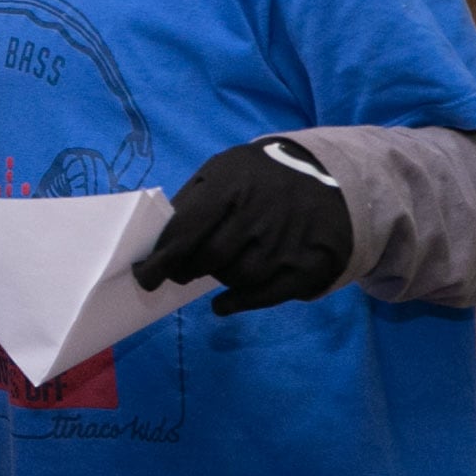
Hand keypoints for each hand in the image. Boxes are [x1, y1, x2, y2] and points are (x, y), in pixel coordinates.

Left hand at [135, 137, 350, 314]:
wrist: (331, 177)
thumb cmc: (259, 176)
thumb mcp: (223, 171)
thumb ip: (192, 202)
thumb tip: (160, 241)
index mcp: (232, 186)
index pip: (186, 230)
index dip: (161, 258)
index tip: (144, 276)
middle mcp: (259, 215)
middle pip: (209, 257)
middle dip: (185, 269)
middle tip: (178, 271)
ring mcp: (286, 243)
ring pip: (235, 277)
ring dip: (216, 278)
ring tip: (215, 267)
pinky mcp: (308, 267)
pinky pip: (264, 296)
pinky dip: (237, 303)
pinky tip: (222, 304)